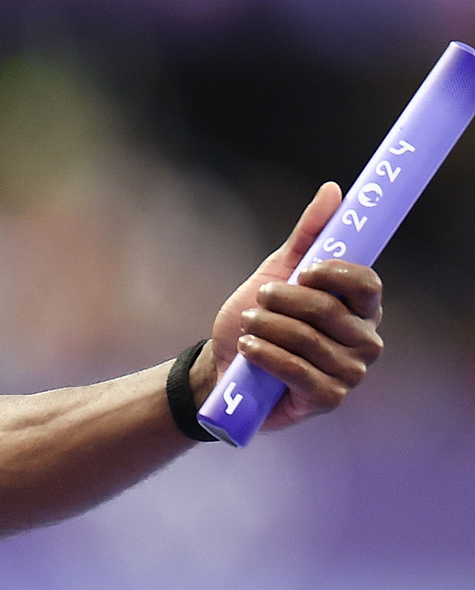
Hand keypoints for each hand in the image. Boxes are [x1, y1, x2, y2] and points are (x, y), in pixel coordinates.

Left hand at [201, 181, 383, 431]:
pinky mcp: (329, 399)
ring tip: (249, 323)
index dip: (334, 274)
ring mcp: (350, 373)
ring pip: (309, 340)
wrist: (222, 368)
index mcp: (362, 308)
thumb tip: (333, 190)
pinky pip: (299, 372)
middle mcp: (365, 341)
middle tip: (260, 298)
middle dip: (285, 301)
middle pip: (329, 310)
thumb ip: (308, 235)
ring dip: (269, 327)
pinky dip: (267, 356)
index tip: (303, 270)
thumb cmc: (257, 319)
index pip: (367, 284)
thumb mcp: (276, 272)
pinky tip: (248, 348)